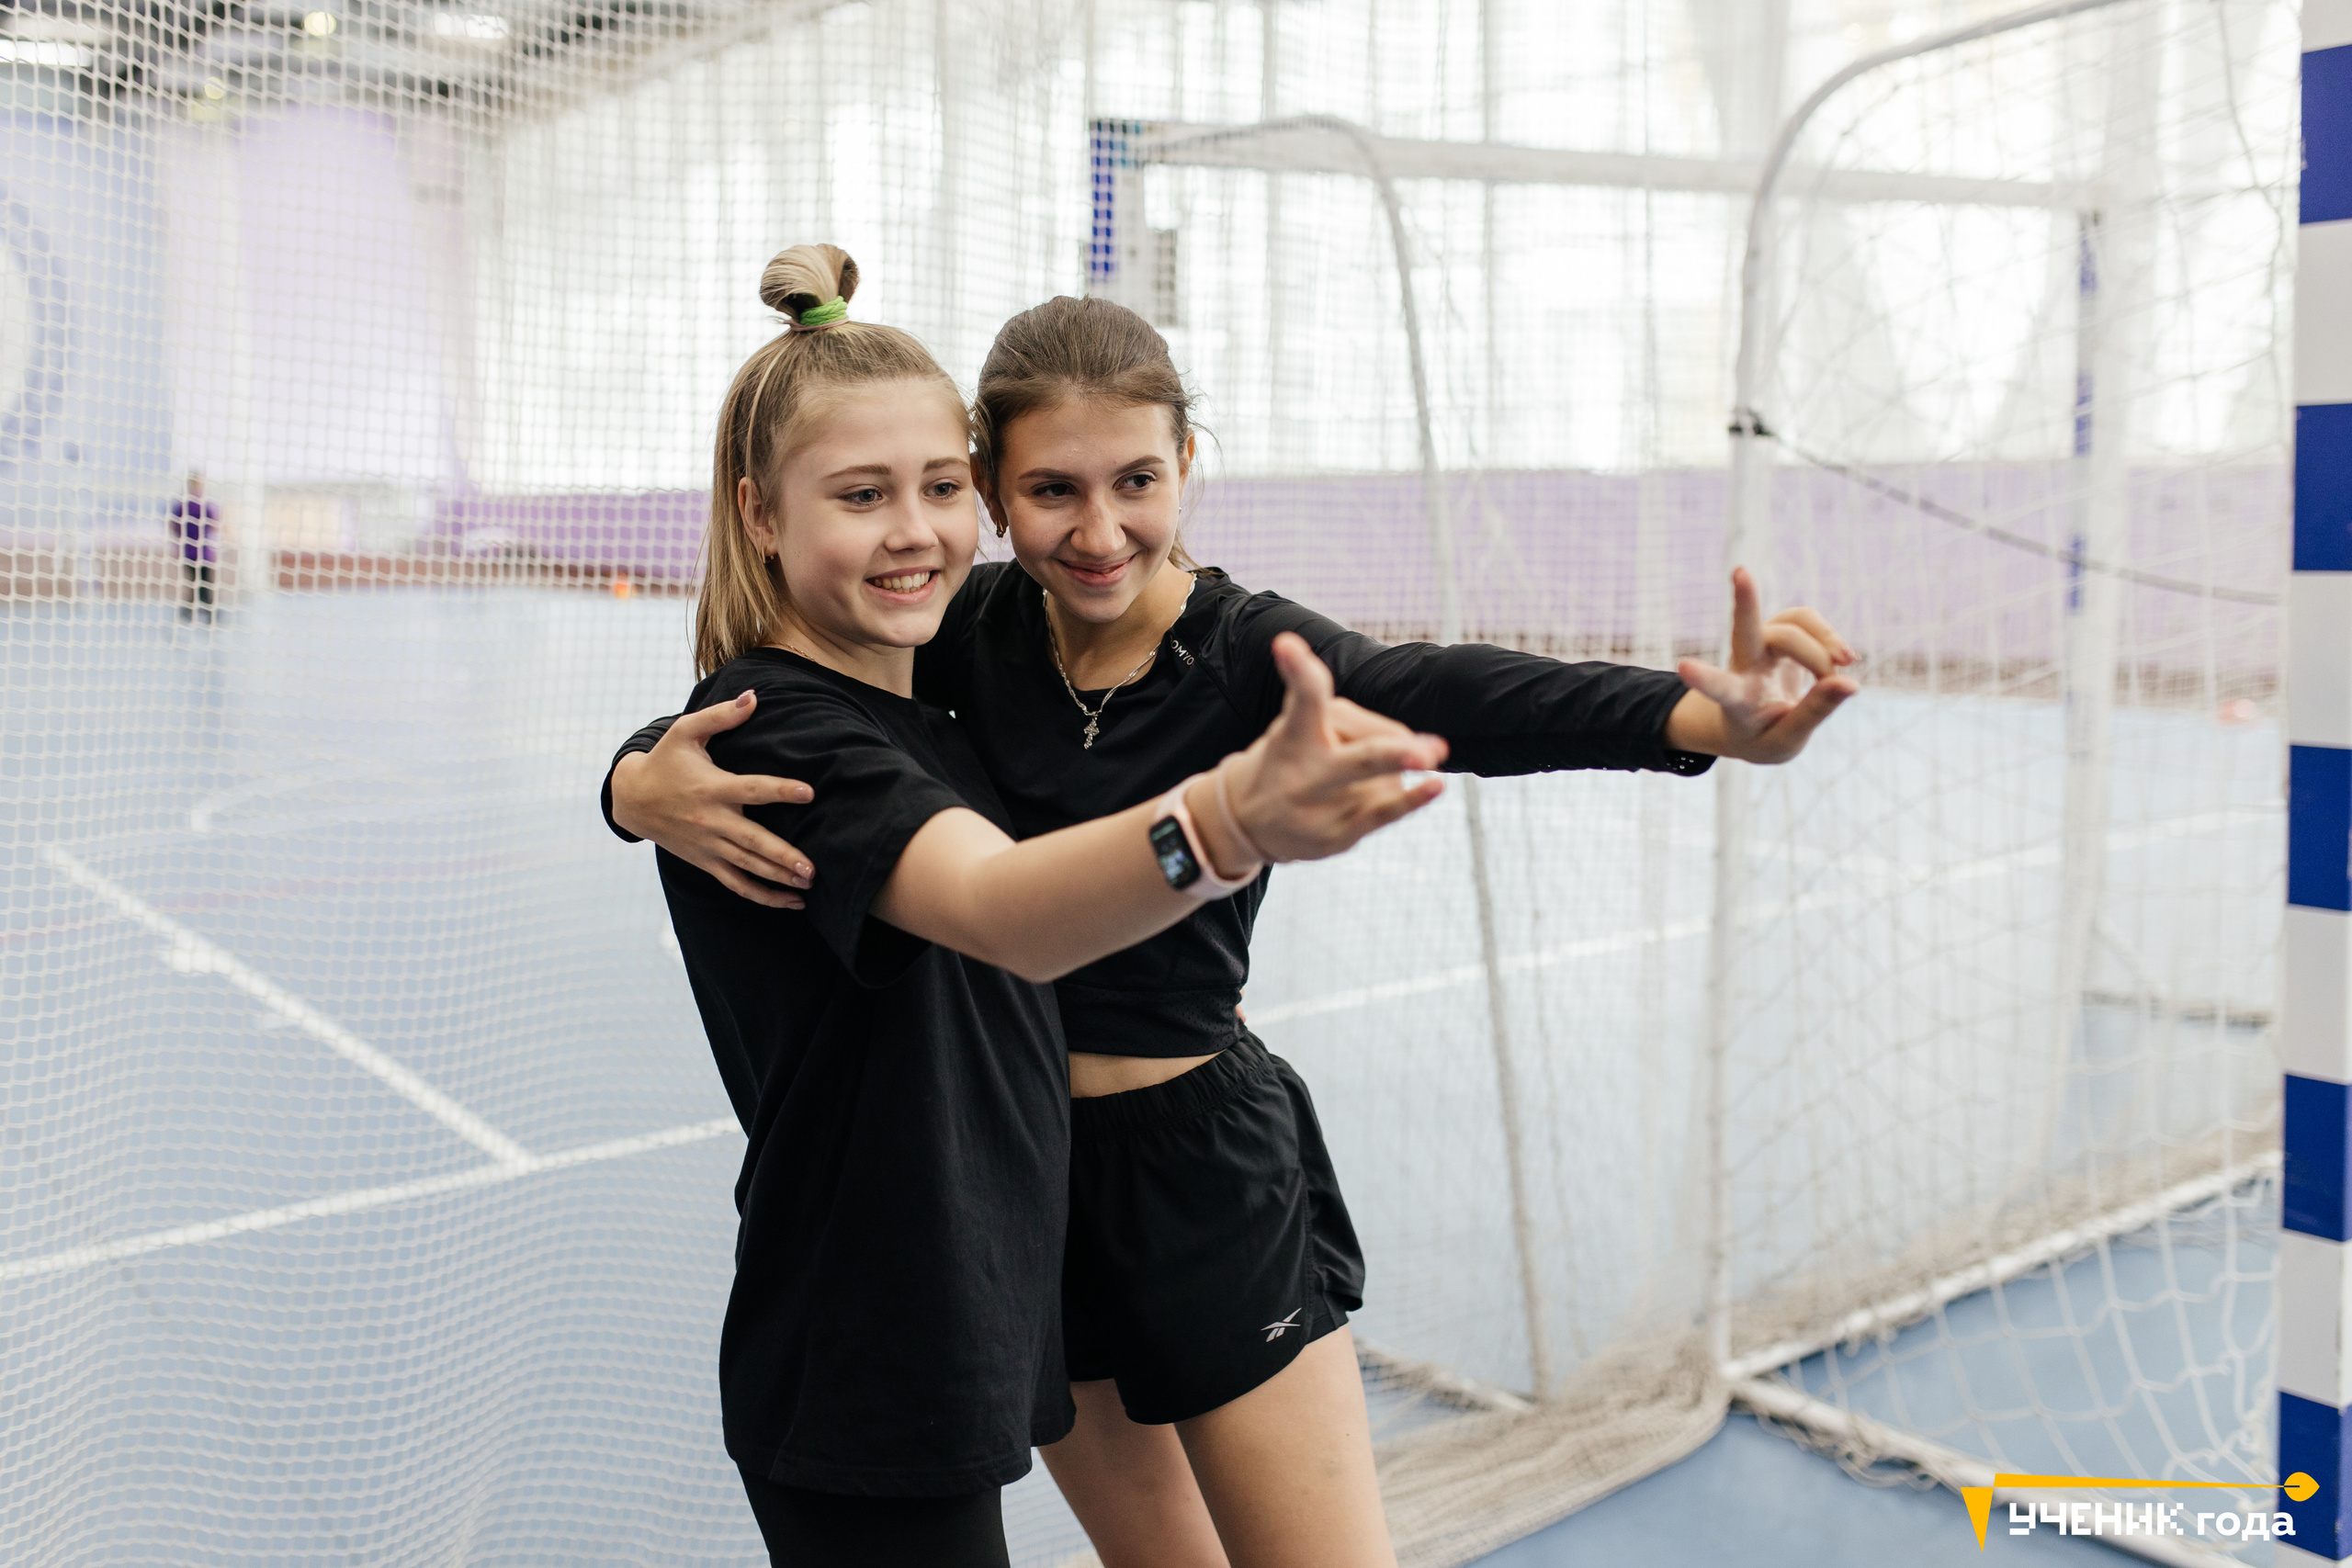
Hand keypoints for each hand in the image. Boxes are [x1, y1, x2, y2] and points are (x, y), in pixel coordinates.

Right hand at [612, 690, 816, 908]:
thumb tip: (754, 696)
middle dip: (782, 856)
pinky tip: (790, 902)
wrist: (631, 799)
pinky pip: (736, 883)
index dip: (780, 790)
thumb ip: (721, 716)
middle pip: (752, 840)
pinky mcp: (706, 861)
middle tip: (811, 867)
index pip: (751, 789)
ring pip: (747, 867)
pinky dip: (762, 895)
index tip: (808, 792)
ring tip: (808, 886)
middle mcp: (712, 820)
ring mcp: (709, 845)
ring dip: (778, 879)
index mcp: (713, 788)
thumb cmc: (665, 761)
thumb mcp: (685, 732)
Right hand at [1207, 633, 1447, 864]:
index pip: (1303, 696)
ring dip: (1388, 773)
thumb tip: (1422, 747)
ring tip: (1346, 782)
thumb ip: (1357, 724)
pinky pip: (1387, 813)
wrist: (1248, 821)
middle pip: (1364, 758)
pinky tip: (1435, 785)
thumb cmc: (1290, 759)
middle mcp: (1309, 769)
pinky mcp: (1339, 832)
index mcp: (1295, 730)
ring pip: (1389, 777)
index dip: (1298, 669)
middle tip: (1431, 751)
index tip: (1286, 644)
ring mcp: (1326, 805)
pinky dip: (1414, 799)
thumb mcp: (1298, 724)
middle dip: (1397, 755)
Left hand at [1668, 567, 1858, 763]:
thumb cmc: (1764, 736)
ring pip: (1794, 627)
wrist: (1757, 724)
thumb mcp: (1786, 740)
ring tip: (1844, 670)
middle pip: (1745, 629)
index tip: (1683, 667)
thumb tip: (1850, 684)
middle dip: (1745, 601)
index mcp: (1736, 700)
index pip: (1719, 688)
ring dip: (1824, 646)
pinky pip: (1808, 622)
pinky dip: (1830, 639)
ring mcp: (1761, 643)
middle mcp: (1744, 665)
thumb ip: (1815, 713)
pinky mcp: (1780, 632)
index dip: (1704, 679)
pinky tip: (1844, 661)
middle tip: (1740, 572)